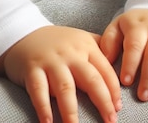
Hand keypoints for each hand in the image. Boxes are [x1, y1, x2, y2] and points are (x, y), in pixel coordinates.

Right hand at [0, 25, 121, 122]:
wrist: (24, 33)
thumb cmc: (58, 42)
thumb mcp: (81, 39)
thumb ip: (101, 49)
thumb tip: (122, 69)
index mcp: (86, 46)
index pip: (105, 69)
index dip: (113, 90)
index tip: (117, 108)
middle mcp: (70, 53)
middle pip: (90, 79)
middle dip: (102, 101)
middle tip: (110, 120)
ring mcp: (50, 61)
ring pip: (65, 88)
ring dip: (72, 112)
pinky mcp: (32, 69)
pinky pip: (38, 91)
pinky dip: (43, 108)